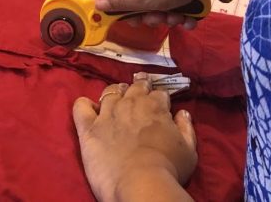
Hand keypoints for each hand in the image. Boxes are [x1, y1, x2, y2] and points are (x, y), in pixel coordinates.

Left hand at [73, 74, 196, 201]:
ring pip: (109, 92)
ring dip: (115, 93)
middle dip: (139, 87)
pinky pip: (81, 107)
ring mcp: (107, 113)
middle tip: (139, 93)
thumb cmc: (168, 168)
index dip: (160, 98)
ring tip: (117, 99)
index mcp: (155, 106)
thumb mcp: (189, 150)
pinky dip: (84, 104)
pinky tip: (89, 108)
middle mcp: (130, 103)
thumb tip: (182, 113)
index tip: (160, 105)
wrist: (140, 182)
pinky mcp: (89, 127)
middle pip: (135, 87)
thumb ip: (186, 128)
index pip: (158, 93)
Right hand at [97, 0, 203, 28]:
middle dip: (152, 15)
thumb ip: (120, 2)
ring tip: (182, 19)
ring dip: (170, 15)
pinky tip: (192, 18)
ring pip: (161, 0)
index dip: (123, 7)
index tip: (135, 19)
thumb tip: (96, 2)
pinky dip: (183, 8)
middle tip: (162, 20)